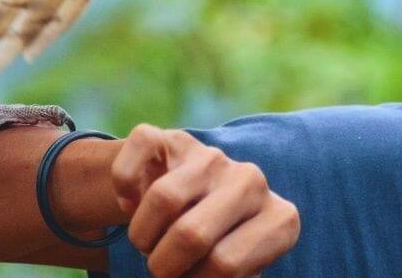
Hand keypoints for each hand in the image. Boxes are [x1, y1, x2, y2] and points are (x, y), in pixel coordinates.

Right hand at [111, 124, 299, 276]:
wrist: (195, 200)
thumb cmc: (218, 248)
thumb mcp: (233, 267)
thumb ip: (226, 275)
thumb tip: (189, 277)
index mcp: (280, 219)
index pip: (226, 265)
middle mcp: (252, 181)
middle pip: (192, 234)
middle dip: (164, 265)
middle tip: (162, 270)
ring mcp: (212, 155)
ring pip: (163, 198)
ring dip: (141, 237)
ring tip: (147, 244)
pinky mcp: (171, 138)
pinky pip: (134, 165)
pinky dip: (122, 193)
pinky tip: (129, 205)